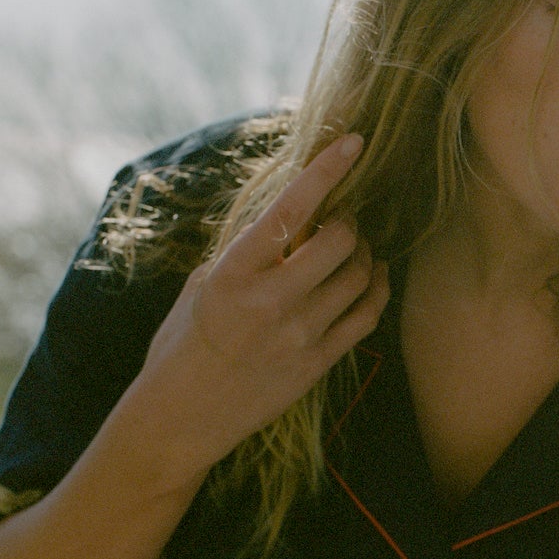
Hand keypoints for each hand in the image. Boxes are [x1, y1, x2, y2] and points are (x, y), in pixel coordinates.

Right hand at [136, 133, 391, 474]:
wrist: (180, 416)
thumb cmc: (183, 343)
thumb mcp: (203, 284)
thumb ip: (247, 252)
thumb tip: (293, 214)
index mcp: (234, 273)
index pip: (290, 210)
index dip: (326, 171)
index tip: (354, 142)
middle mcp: (270, 301)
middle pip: (340, 241)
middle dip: (349, 220)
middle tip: (342, 218)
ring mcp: (299, 335)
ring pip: (361, 275)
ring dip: (365, 252)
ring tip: (353, 249)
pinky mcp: (318, 364)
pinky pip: (367, 315)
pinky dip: (377, 288)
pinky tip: (372, 277)